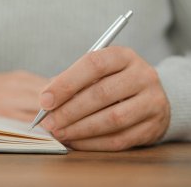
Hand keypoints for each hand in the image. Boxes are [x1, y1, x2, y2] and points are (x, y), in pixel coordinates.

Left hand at [39, 46, 169, 150]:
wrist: (151, 99)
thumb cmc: (112, 83)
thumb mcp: (96, 74)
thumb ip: (71, 83)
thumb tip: (45, 102)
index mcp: (123, 56)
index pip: (93, 64)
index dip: (66, 83)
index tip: (45, 100)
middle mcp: (142, 75)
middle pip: (101, 93)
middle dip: (69, 110)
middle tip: (48, 121)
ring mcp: (152, 101)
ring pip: (112, 119)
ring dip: (80, 129)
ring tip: (59, 132)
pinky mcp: (153, 126)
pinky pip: (120, 139)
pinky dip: (93, 143)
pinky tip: (75, 141)